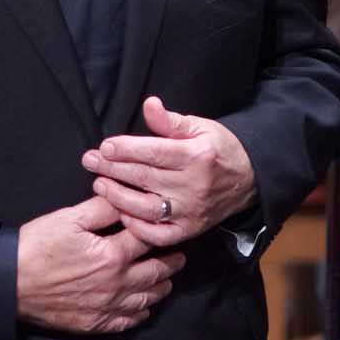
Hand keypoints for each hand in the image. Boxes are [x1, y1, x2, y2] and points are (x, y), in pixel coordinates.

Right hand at [15, 197, 179, 334]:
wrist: (10, 283)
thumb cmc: (37, 247)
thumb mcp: (69, 218)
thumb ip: (103, 208)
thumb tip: (124, 197)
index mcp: (113, 255)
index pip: (149, 240)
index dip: (160, 230)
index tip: (169, 227)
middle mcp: (117, 284)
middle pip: (157, 272)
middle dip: (171, 262)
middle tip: (179, 255)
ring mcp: (108, 306)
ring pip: (148, 299)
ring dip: (161, 287)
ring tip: (166, 279)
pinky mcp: (96, 322)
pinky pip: (129, 320)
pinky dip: (141, 312)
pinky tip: (143, 306)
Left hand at [80, 95, 257, 242]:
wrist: (249, 179)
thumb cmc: (218, 148)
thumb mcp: (200, 126)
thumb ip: (170, 121)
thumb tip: (149, 104)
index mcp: (197, 156)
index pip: (154, 153)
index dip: (126, 149)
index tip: (104, 146)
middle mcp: (193, 186)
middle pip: (145, 178)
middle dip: (112, 169)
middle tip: (89, 161)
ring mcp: (191, 211)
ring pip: (147, 208)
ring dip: (118, 197)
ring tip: (99, 185)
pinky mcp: (190, 230)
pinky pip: (159, 235)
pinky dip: (138, 227)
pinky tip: (122, 214)